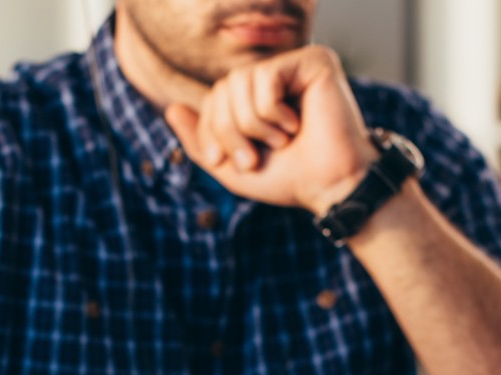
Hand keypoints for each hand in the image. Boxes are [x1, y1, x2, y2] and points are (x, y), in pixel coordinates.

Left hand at [163, 45, 376, 215]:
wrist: (330, 188)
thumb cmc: (288, 179)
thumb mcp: (231, 167)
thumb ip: (200, 142)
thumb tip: (170, 109)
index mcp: (258, 96)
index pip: (214, 96)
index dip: (212, 130)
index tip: (233, 161)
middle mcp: (277, 75)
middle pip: (223, 87)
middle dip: (230, 130)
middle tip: (255, 157)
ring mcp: (295, 65)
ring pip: (240, 81)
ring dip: (253, 124)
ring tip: (282, 140)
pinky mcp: (314, 60)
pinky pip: (265, 77)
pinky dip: (272, 112)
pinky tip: (296, 124)